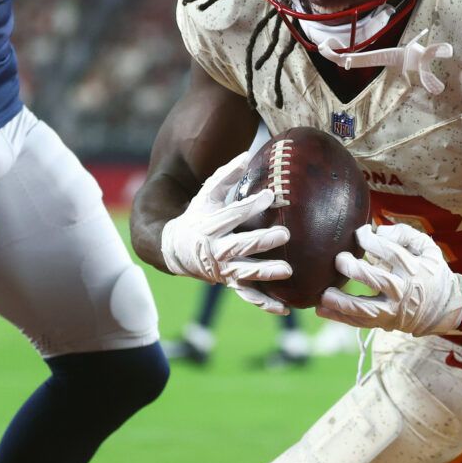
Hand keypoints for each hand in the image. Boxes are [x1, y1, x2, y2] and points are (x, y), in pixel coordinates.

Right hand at [159, 150, 290, 293]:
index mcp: (210, 225)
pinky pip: (247, 295)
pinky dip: (264, 303)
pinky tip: (284, 308)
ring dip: (265, 272)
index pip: (232, 214)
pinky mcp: (229, 283)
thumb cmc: (196, 216)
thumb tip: (246, 155)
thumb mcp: (206, 195)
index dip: (250, 205)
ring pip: (245, 273)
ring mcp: (223, 269)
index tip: (270, 196)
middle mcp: (215, 249)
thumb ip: (225, 176)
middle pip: (239, 245)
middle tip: (284, 234)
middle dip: (261, 241)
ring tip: (287, 271)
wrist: (174, 250)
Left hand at [319, 223, 461, 335]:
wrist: (444, 308)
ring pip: (366, 309)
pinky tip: (321, 310)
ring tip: (324, 294)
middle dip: (355, 270)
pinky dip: (340, 317)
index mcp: (414, 269)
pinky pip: (360, 323)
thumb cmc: (431, 272)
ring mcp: (393, 310)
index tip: (358, 233)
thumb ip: (406, 234)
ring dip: (343, 303)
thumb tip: (378, 230)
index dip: (371, 240)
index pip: (391, 253)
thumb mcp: (428, 249)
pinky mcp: (385, 322)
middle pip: (378, 280)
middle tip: (339, 260)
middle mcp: (403, 291)